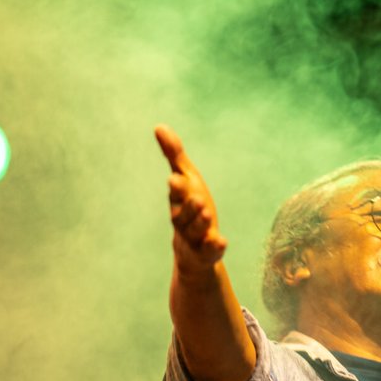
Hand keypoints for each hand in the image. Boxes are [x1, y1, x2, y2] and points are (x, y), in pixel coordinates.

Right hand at [155, 124, 224, 271]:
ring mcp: (194, 239)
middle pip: (183, 214)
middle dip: (189, 207)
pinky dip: (214, 247)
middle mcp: (183, 221)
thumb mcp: (187, 179)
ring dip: (200, 223)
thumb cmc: (190, 209)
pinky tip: (221, 241)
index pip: (176, 194)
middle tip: (198, 199)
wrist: (195, 252)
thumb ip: (174, 154)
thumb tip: (159, 126)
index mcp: (177, 202)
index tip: (176, 179)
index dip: (177, 188)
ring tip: (208, 214)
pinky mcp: (206, 254)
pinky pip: (209, 251)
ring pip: (195, 231)